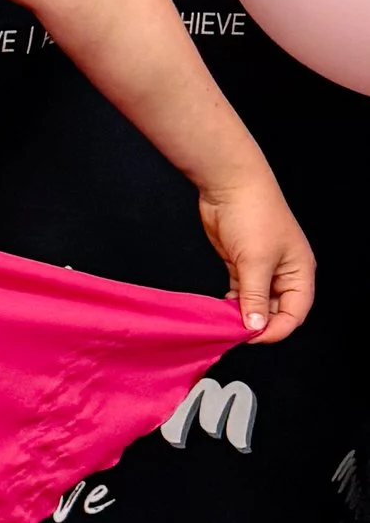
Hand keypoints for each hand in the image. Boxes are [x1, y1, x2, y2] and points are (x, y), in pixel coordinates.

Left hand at [198, 168, 313, 343]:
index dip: (276, 329)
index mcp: (300, 272)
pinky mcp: (241, 264)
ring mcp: (262, 269)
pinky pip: (241, 292)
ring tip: (225, 320)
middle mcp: (284, 273)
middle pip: (275, 310)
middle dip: (257, 322)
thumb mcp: (255, 261)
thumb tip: (254, 326)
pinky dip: (233, 302)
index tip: (252, 336)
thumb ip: (254, 296)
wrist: (230, 186)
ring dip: (242, 313)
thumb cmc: (253, 215)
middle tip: (235, 330)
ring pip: (256, 303)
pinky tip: (221, 307)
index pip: (295, 313)